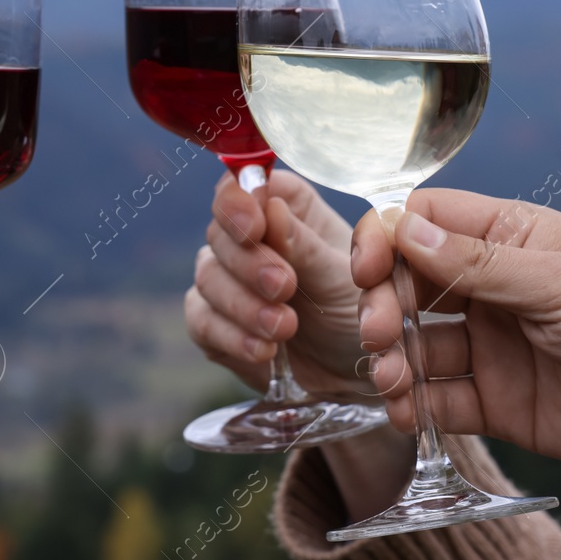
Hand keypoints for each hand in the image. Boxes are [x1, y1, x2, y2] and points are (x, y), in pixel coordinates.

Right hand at [185, 170, 369, 399]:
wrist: (354, 373)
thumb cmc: (357, 310)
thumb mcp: (342, 277)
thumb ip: (304, 246)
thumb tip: (269, 208)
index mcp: (286, 208)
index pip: (242, 186)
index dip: (239, 201)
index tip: (254, 226)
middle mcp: (251, 238)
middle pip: (220, 232)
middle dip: (249, 262)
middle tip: (285, 286)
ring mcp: (228, 279)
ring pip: (208, 277)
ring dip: (244, 305)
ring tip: (284, 327)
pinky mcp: (215, 322)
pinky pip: (202, 321)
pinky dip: (232, 337)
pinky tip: (264, 350)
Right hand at [352, 189, 560, 476]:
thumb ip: (479, 266)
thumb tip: (402, 228)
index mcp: (512, 239)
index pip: (424, 222)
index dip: (385, 240)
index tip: (369, 272)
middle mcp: (496, 289)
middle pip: (408, 285)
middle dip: (383, 307)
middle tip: (381, 336)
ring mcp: (496, 346)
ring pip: (418, 345)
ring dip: (393, 360)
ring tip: (392, 382)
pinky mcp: (502, 402)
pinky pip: (441, 401)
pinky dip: (415, 407)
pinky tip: (407, 415)